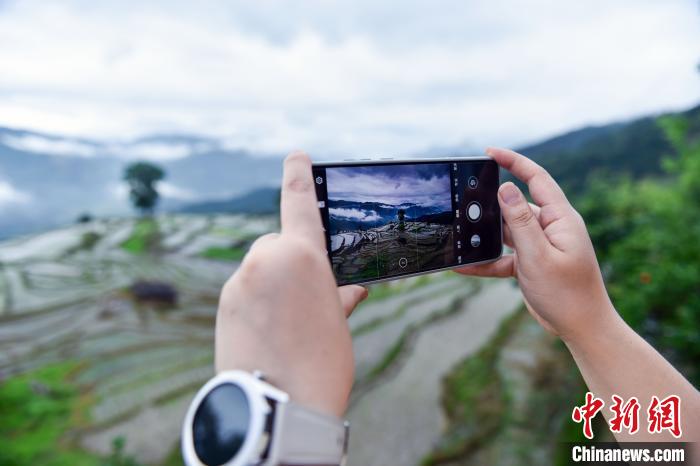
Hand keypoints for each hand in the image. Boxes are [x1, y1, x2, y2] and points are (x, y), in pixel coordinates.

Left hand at [215, 150, 367, 416]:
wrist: (279, 408)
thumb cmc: (321, 366)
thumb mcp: (337, 325)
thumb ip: (338, 297)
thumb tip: (352, 290)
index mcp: (301, 256)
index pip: (298, 203)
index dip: (298, 176)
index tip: (296, 155)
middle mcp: (264, 260)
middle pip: (278, 247)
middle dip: (292, 265)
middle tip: (307, 300)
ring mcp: (238, 283)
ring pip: (260, 271)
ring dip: (274, 288)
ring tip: (288, 329)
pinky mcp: (224, 306)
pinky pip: (245, 293)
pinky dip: (257, 306)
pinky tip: (269, 335)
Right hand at [457, 147, 615, 341]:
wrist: (582, 329)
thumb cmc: (567, 294)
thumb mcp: (538, 256)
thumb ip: (520, 221)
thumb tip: (505, 188)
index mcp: (560, 219)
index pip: (536, 178)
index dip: (513, 161)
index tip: (489, 153)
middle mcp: (551, 227)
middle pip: (516, 205)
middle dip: (491, 206)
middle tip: (466, 206)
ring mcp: (541, 245)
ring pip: (507, 232)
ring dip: (486, 237)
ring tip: (461, 239)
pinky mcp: (532, 263)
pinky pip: (504, 256)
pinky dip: (487, 261)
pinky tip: (464, 267)